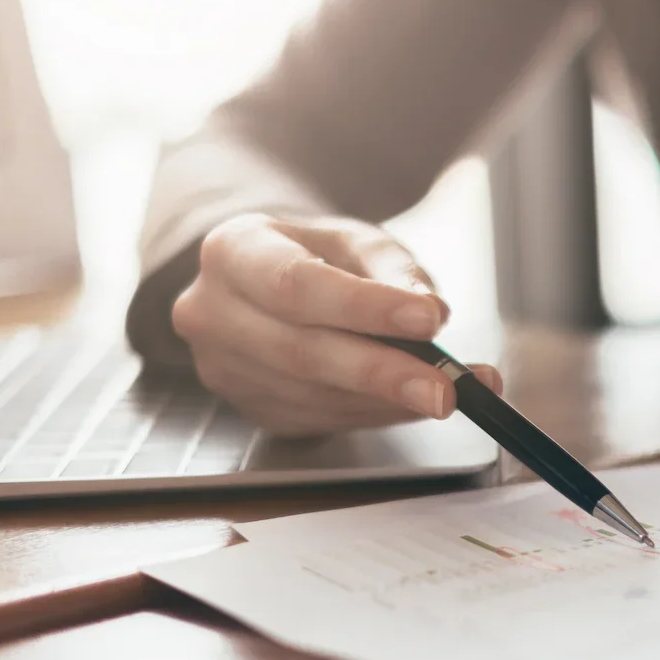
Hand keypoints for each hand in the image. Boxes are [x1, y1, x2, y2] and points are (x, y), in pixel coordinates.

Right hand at [172, 213, 501, 436]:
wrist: (269, 278)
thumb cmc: (315, 254)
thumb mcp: (356, 240)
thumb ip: (394, 270)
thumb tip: (432, 314)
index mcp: (232, 250)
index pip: (295, 285)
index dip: (363, 308)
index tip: (427, 320)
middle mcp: (211, 312)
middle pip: (301, 353)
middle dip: (382, 374)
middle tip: (445, 387)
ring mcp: (224, 369)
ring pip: (313, 396)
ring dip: (388, 402)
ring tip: (448, 390)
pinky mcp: (250, 408)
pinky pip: (321, 419)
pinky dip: (375, 414)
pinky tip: (411, 401)